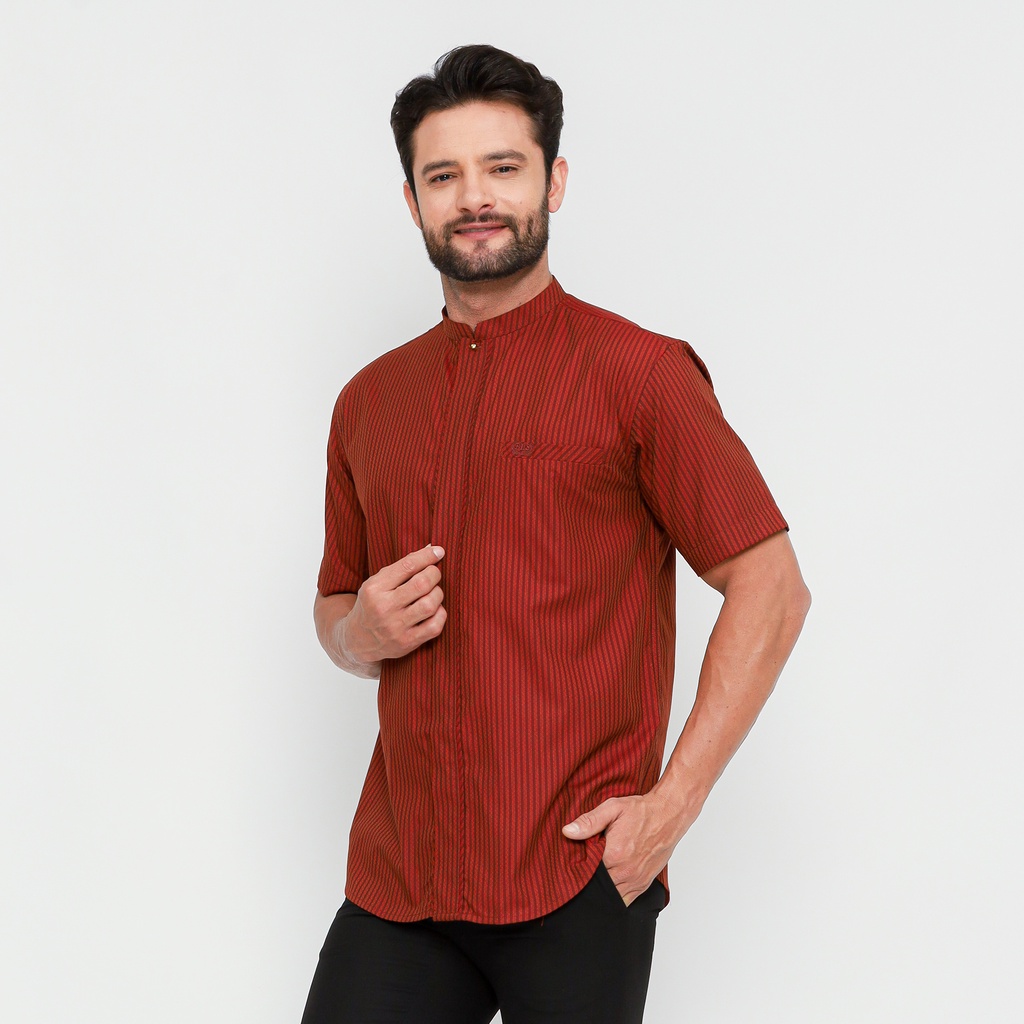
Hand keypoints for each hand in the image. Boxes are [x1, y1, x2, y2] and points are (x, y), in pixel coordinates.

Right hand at [342, 545, 446, 667]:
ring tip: (433, 592)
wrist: (358, 640)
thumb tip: (433, 548)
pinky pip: (435, 625)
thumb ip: (402, 567)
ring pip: (430, 604)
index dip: (427, 556)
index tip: (439, 551)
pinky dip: (440, 613)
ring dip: (438, 594)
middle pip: (422, 584)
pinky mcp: (407, 643)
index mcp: (374, 589)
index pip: (407, 566)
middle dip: (434, 574)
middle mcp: (384, 608)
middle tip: (433, 573)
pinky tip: (433, 610)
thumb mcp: (377, 583)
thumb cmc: (373, 604)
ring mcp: (396, 628)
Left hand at [562, 792, 683, 904]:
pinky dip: (616, 897)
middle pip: (597, 887)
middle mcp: (625, 871)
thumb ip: (589, 821)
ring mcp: (635, 880)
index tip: (574, 862)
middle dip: (588, 881)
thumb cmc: (640, 811)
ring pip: (611, 897)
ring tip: (595, 879)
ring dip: (602, 890)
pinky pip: (626, 900)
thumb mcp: (612, 808)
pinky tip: (610, 886)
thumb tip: (567, 831)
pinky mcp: (643, 883)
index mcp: (614, 853)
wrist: (668, 816)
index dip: (577, 868)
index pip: (586, 871)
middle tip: (583, 871)